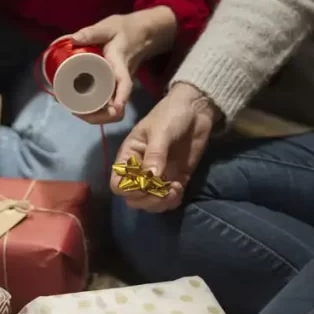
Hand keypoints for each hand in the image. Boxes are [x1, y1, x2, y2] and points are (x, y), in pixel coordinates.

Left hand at [69, 6, 177, 124]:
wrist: (141, 35)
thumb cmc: (124, 30)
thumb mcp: (108, 27)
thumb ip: (91, 33)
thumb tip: (73, 39)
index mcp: (120, 66)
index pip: (125, 84)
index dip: (121, 97)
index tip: (116, 108)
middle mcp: (120, 83)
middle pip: (115, 110)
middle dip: (96, 116)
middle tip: (73, 109)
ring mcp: (117, 89)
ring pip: (110, 112)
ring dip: (93, 117)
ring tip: (72, 109)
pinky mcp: (113, 90)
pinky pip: (106, 107)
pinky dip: (93, 112)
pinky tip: (77, 106)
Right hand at [110, 82, 217, 211]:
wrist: (195, 110)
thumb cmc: (171, 115)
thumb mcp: (161, 131)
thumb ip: (155, 154)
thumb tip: (151, 177)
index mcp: (129, 157)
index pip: (118, 184)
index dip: (129, 190)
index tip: (145, 183)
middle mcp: (140, 172)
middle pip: (133, 199)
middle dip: (147, 199)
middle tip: (162, 190)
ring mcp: (158, 178)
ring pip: (150, 203)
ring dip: (160, 202)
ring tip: (174, 190)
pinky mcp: (175, 181)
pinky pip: (169, 201)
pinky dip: (173, 200)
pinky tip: (180, 188)